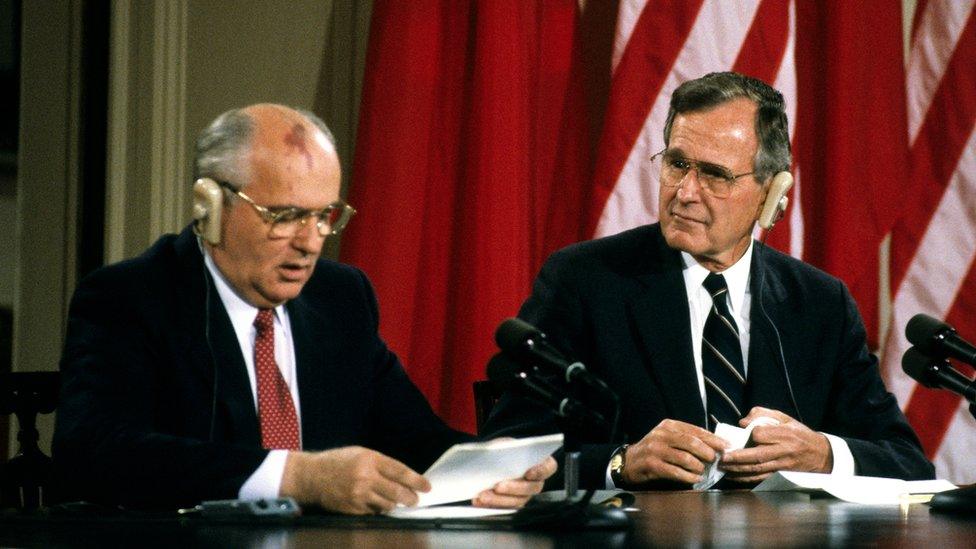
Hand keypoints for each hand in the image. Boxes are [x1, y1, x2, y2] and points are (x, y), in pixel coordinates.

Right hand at [279, 446, 429, 514]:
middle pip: (397, 491)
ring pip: (387, 505)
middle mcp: (365, 477)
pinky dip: (379, 509)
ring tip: (397, 501)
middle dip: (411, 497)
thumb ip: (381, 464)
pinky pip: (373, 512)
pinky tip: (378, 504)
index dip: (416, 480)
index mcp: (369, 459)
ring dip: (395, 504)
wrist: (311, 476)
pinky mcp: (352, 508)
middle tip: (416, 499)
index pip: (400, 471)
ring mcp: (358, 494)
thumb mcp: (360, 453)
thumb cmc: (337, 462)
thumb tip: (402, 477)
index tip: (427, 486)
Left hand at [472, 456, 556, 507]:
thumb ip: (505, 448)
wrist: (494, 460)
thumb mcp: (505, 444)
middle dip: (513, 488)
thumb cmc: (504, 450)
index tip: (528, 472)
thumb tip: (495, 453)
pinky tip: (478, 500)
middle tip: (498, 486)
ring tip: (483, 496)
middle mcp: (535, 482)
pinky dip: (490, 505)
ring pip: (517, 501)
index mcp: (540, 463)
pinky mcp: (512, 504)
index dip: (540, 471)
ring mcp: (525, 495)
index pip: (548, 468)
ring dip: (499, 500)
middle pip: (531, 488)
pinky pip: (504, 508)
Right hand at [621, 419, 727, 484]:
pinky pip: (676, 472)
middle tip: (716, 460)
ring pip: (685, 458)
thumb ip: (686, 439)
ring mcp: (656, 450)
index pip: (695, 430)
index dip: (713, 439)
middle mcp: (662, 435)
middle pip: (692, 442)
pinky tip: (696, 479)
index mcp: (668, 426)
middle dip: (708, 452)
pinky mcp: (652, 465)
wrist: (629, 462)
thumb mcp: (668, 438)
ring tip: (704, 471)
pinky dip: (689, 476)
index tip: (725, 446)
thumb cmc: (654, 451)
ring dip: (698, 466)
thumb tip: (714, 445)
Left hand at [720, 407, 831, 482]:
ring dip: (738, 469)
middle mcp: (784, 450)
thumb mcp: (785, 418)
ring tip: (723, 467)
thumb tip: (742, 422)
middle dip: (737, 457)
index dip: (750, 434)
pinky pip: (761, 478)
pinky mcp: (781, 474)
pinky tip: (734, 476)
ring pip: (757, 469)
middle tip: (722, 457)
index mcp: (785, 434)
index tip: (742, 432)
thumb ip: (763, 414)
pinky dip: (746, 478)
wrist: (821, 454)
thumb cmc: (799, 434)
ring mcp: (782, 464)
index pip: (761, 435)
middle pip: (757, 455)